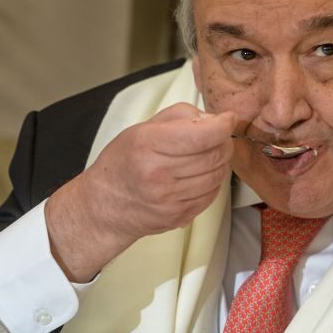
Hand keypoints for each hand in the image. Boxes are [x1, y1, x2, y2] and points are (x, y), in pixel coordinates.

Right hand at [46, 103, 234, 280]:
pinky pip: (212, 195)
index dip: (223, 125)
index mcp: (147, 145)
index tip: (227, 119)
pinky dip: (214, 181)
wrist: (104, 206)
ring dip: (221, 162)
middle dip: (224, 142)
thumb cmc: (124, 162)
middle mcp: (158, 174)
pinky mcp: (178, 216)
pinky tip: (202, 174)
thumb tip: (215, 119)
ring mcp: (169, 199)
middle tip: (219, 136)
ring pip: (217, 176)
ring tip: (209, 154)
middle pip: (214, 155)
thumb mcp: (142, 128)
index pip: (202, 135)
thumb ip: (180, 116)